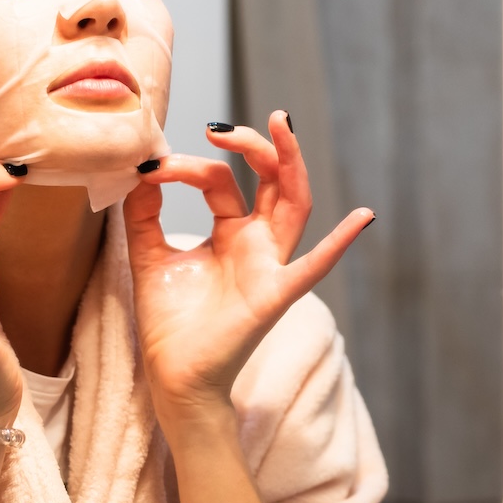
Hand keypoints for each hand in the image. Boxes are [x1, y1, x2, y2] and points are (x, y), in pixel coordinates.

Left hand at [124, 111, 372, 416]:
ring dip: (291, 164)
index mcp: (231, 233)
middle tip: (221, 127)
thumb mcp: (148, 254)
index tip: (151, 169)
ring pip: (294, 206)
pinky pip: (313, 267)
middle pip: (271, 181)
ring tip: (281, 126)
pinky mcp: (274, 295)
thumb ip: (144, 213)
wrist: (173, 377)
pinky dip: (340, 244)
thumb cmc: (170, 324)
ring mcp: (270, 266)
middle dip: (256, 147)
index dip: (187, 167)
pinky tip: (362, 218)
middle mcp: (257, 244)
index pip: (220, 180)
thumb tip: (140, 170)